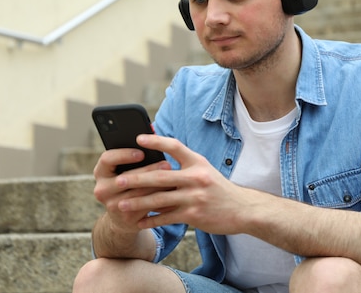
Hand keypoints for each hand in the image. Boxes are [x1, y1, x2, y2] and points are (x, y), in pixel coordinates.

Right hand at [93, 146, 171, 234]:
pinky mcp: (127, 219)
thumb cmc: (128, 184)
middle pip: (125, 178)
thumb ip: (133, 159)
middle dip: (148, 171)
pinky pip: (146, 207)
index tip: (142, 153)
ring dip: (158, 185)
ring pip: (138, 194)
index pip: (107, 159)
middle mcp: (102, 190)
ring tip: (173, 177)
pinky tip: (172, 191)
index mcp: (100, 173)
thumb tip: (154, 144)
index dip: (124, 155)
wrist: (122, 217)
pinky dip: (160, 198)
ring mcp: (113, 206)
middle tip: (167, 164)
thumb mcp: (123, 171)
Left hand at [119, 134, 258, 233]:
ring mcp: (195, 196)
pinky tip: (138, 222)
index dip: (156, 141)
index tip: (138, 138)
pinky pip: (167, 217)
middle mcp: (196, 177)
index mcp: (197, 162)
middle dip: (137, 178)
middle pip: (160, 176)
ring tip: (121, 205)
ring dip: (138, 203)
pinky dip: (151, 220)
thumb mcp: (205, 170)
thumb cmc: (218, 188)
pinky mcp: (194, 214)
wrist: (242, 209)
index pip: (174, 146)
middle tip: (119, 181)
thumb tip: (157, 163)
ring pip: (160, 199)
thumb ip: (184, 165)